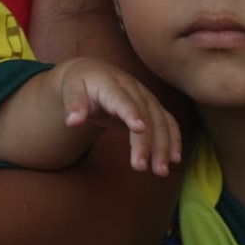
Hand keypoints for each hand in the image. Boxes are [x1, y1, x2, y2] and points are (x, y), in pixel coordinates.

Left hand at [53, 57, 181, 176]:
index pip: (123, 100)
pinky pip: (168, 122)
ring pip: (160, 122)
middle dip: (146, 142)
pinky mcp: (153, 106)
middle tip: (140, 167)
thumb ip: (73, 105)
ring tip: (160, 171)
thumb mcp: (70, 91)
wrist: (93, 73)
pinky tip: (174, 158)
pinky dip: (173, 139)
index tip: (139, 128)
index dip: (132, 113)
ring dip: (163, 146)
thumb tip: (72, 121)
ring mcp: (146, 97)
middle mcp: (133, 89)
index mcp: (110, 84)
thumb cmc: (79, 85)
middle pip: (145, 116)